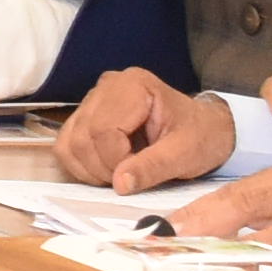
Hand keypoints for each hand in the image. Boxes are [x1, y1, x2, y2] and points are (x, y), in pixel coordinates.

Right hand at [54, 72, 233, 191]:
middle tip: (129, 178)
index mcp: (133, 86)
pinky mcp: (85, 116)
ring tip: (120, 174)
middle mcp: (107, 86)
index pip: (103, 130)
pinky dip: (81, 166)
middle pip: (82, 137)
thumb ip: (152, 168)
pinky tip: (106, 170)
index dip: (116, 161)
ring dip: (90, 169)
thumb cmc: (200, 137)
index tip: (139, 174)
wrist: (205, 130)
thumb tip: (120, 184)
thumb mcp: (185, 154)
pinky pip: (66, 146)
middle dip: (103, 168)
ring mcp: (93, 100)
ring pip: (69, 143)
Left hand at [173, 160, 271, 259]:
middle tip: (154, 235)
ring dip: (210, 229)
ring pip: (251, 212)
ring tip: (176, 244)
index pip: (240, 192)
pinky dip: (259, 245)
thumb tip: (261, 238)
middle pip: (234, 198)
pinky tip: (236, 255)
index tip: (168, 226)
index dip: (202, 209)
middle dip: (192, 217)